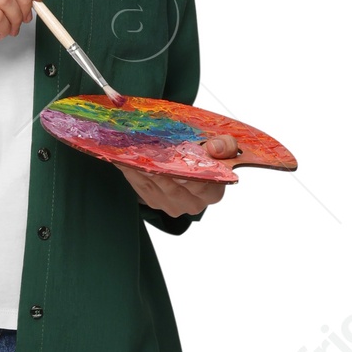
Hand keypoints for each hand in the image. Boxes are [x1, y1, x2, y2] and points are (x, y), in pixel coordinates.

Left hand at [120, 135, 239, 219]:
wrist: (190, 164)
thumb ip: (226, 146)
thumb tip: (214, 149)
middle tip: (149, 154)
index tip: (179, 160)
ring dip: (143, 169)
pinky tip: (125, 158)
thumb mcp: (222, 146)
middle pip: (173, 188)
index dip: (190, 173)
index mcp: (213, 193)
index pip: (202, 185)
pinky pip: (140, 185)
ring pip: (154, 186)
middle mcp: (192, 204)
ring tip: (134, 152)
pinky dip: (133, 171)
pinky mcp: (153, 201)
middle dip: (161, 170)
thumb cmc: (206, 154)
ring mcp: (170, 205)